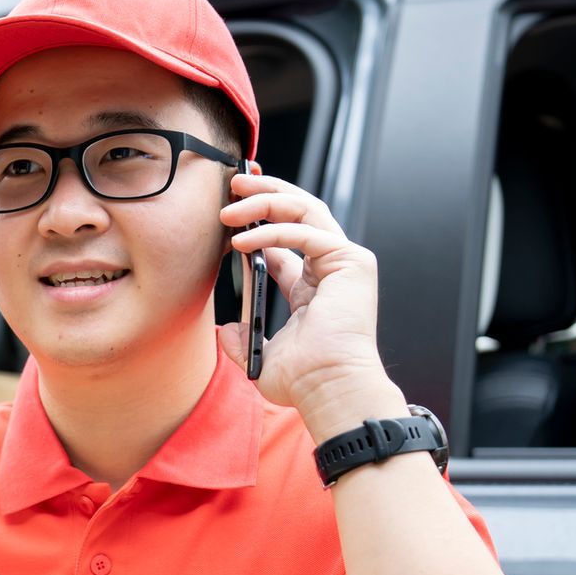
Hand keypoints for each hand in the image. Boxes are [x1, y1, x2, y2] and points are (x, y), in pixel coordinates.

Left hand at [217, 172, 397, 428]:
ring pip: (305, 210)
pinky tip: (241, 241)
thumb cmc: (303, 381)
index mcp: (313, 286)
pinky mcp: (352, 263)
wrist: (328, 390)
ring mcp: (345, 262)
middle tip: (232, 184)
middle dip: (264, 193)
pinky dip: (272, 232)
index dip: (259, 219)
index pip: (287, 238)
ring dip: (265, 202)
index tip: (229, 212)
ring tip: (229, 206)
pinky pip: (306, 233)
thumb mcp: (260, 355)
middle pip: (299, 212)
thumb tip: (223, 330)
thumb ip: (241, 338)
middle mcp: (332, 268)